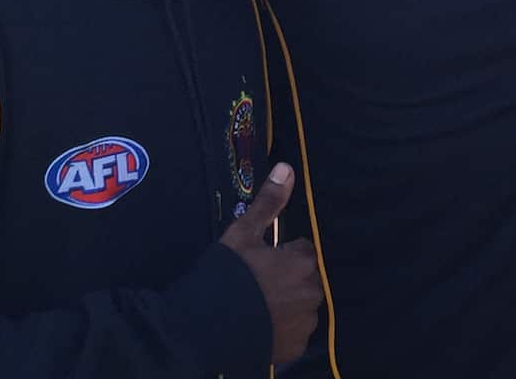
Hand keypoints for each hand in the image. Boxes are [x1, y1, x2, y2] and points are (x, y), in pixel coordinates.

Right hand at [220, 163, 321, 363]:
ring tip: (256, 306)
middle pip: (304, 279)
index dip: (281, 255)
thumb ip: (269, 202)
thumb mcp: (244, 232)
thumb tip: (287, 168)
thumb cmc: (227, 274)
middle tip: (257, 284)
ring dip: (287, 304)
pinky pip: (294, 333)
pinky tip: (259, 325)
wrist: (203, 327)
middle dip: (287, 279)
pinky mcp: (294, 348)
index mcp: (303, 262)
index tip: (260, 262)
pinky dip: (282, 329)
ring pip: (301, 306)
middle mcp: (312, 292)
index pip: (302, 251)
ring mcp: (305, 323)